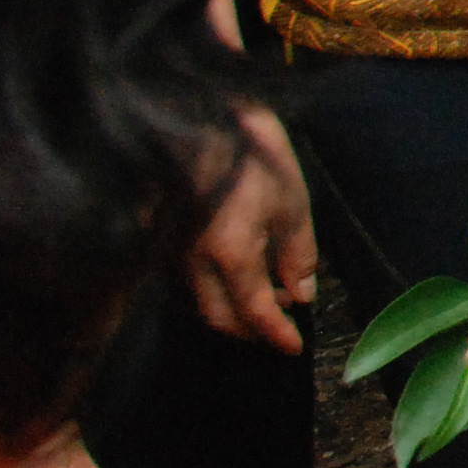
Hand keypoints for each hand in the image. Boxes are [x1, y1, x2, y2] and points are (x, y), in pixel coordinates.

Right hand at [185, 99, 315, 355]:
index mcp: (231, 256)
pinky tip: (241, 275)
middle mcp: (194, 264)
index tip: (295, 347)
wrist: (203, 119)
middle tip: (281, 327)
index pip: (254, 314)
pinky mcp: (165, 239)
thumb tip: (301, 295)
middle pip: (220, 319)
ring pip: (200, 303)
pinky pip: (189, 282)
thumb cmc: (256, 156)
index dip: (276, 335)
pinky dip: (215, 291)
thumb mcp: (292, 203)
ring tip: (269, 296)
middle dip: (252, 331)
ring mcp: (174, 252)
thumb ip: (298, 255)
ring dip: (233, 312)